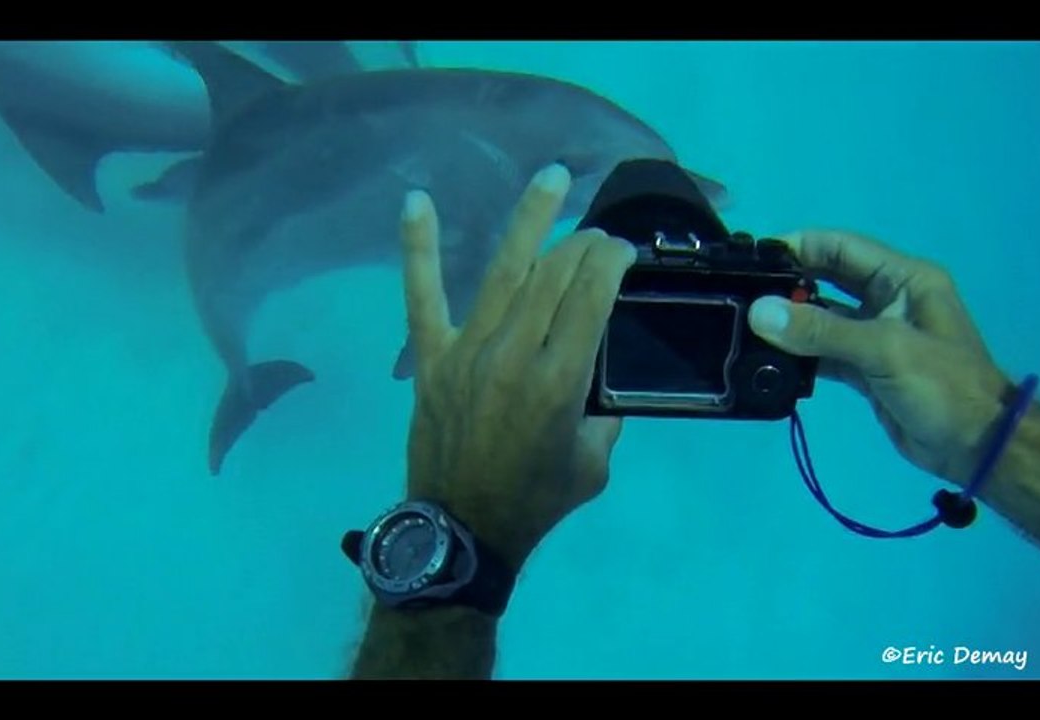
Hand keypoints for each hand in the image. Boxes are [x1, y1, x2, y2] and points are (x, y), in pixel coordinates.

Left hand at [397, 164, 636, 570]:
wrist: (462, 530)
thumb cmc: (535, 501)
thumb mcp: (593, 464)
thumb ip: (605, 415)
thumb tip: (606, 376)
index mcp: (559, 381)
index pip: (591, 296)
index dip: (612, 262)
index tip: (623, 251)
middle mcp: (513, 354)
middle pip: (554, 275)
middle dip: (585, 244)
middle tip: (600, 235)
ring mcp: (467, 351)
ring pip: (504, 271)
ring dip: (531, 219)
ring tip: (552, 178)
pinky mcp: (432, 358)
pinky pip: (423, 296)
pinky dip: (419, 248)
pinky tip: (416, 202)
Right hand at [748, 229, 1013, 486]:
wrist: (976, 446)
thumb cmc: (942, 385)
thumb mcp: (883, 349)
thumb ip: (821, 331)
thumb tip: (759, 312)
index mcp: (904, 278)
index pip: (842, 247)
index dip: (800, 246)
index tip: (753, 256)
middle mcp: (890, 300)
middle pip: (829, 280)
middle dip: (789, 284)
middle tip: (741, 292)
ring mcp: (877, 335)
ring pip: (824, 320)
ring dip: (792, 323)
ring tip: (747, 327)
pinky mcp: (867, 369)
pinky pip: (826, 353)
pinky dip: (801, 356)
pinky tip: (770, 361)